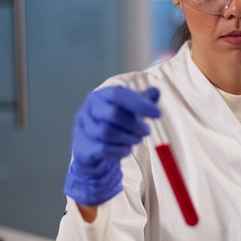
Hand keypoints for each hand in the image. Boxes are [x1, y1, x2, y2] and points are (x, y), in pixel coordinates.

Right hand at [63, 85, 160, 205]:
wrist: (91, 148)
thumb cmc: (113, 124)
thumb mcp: (129, 110)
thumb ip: (142, 100)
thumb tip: (156, 91)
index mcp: (101, 95)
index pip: (119, 94)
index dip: (139, 103)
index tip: (158, 114)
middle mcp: (89, 108)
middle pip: (113, 114)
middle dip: (135, 124)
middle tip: (147, 131)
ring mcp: (83, 127)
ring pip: (107, 132)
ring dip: (128, 138)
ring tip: (138, 139)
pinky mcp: (83, 146)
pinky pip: (103, 148)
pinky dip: (120, 150)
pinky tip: (127, 149)